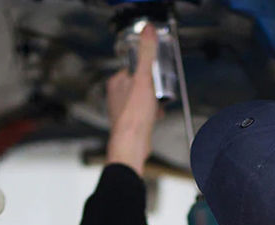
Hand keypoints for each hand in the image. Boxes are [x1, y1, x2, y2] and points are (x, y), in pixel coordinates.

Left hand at [106, 23, 160, 175]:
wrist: (132, 144)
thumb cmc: (133, 115)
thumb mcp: (144, 79)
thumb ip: (146, 54)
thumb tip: (148, 31)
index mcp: (116, 82)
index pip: (135, 67)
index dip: (148, 71)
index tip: (156, 75)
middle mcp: (117, 95)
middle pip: (141, 83)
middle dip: (153, 88)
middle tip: (158, 93)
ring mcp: (123, 109)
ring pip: (144, 98)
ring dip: (154, 101)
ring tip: (156, 106)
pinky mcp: (131, 122)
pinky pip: (145, 112)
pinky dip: (153, 113)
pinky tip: (155, 116)